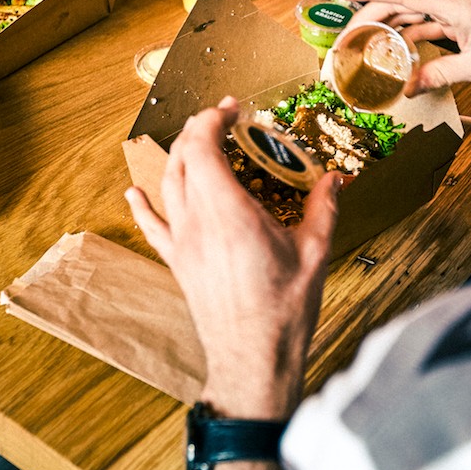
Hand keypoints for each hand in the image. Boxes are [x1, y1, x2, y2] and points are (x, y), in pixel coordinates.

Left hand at [125, 97, 340, 419]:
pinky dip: (143, 205)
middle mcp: (197, 223)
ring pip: (167, 184)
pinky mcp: (179, 264)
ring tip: (194, 139)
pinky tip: (134, 193)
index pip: (202, 147)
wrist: (254, 360)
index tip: (231, 109)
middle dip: (198, 130)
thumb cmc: (283, 312)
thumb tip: (336, 180)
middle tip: (223, 120)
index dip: (211, 120)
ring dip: (178, 155)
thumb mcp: (315, 252)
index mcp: (229, 213)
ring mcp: (183, 244)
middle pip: (181, 159)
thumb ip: (324, 208)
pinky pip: (153, 226)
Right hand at [334, 0, 470, 90]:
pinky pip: (428, 18)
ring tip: (363, 41)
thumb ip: (439, 75)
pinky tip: (395, 46)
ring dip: (388, 23)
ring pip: (413, 8)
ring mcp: (459, 4)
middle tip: (345, 34)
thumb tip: (408, 89)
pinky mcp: (464, 14)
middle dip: (369, 14)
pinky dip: (410, 30)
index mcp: (455, 2)